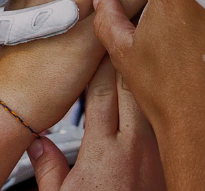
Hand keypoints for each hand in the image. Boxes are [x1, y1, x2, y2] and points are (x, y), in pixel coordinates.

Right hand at [27, 57, 164, 190]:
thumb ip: (48, 168)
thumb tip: (37, 145)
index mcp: (102, 152)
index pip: (101, 91)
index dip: (99, 64)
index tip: (95, 45)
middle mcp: (134, 147)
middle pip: (130, 86)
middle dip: (122, 59)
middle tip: (115, 37)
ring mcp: (156, 153)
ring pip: (148, 100)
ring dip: (139, 79)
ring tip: (132, 61)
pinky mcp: (167, 163)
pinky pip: (159, 122)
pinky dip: (151, 104)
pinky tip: (146, 99)